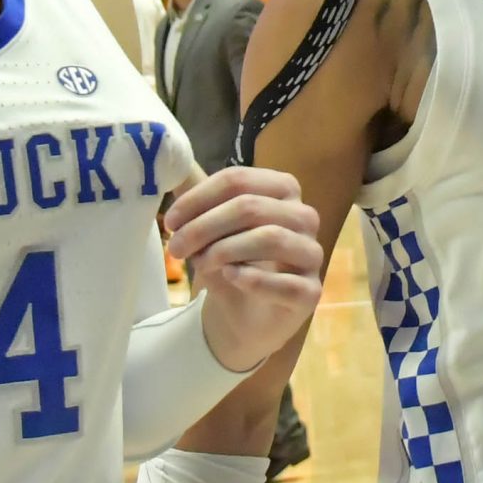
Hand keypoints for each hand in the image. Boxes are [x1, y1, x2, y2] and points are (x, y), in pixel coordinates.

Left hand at [163, 166, 323, 373]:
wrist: (245, 317)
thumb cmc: (232, 262)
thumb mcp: (210, 227)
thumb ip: (196, 197)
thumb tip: (171, 166)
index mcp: (283, 190)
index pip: (239, 179)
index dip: (199, 198)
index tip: (171, 221)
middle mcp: (304, 216)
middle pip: (251, 207)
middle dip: (204, 227)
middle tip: (175, 247)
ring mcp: (311, 255)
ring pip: (271, 238)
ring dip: (224, 250)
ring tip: (200, 264)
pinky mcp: (311, 292)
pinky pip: (286, 283)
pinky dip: (253, 279)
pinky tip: (231, 278)